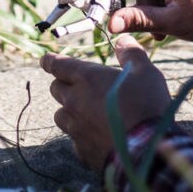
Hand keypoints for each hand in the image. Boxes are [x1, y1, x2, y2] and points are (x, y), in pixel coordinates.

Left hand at [42, 34, 169, 170]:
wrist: (147, 150)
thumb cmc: (147, 106)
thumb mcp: (146, 73)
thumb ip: (131, 54)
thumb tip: (123, 40)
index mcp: (87, 79)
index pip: (58, 65)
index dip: (50, 60)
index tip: (45, 59)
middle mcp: (74, 102)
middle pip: (56, 89)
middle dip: (63, 83)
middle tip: (76, 84)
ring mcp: (75, 128)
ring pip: (61, 115)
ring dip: (70, 110)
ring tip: (86, 111)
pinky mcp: (81, 150)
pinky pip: (74, 139)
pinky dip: (82, 135)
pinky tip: (97, 136)